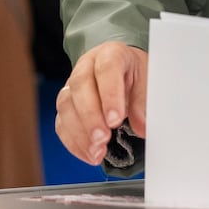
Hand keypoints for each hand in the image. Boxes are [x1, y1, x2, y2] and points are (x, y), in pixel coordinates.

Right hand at [54, 43, 147, 164]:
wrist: (122, 70)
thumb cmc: (134, 74)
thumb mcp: (147, 80)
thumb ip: (142, 102)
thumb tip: (141, 127)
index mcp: (110, 54)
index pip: (106, 69)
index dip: (109, 95)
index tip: (116, 120)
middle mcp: (87, 66)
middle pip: (80, 86)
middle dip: (90, 116)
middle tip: (103, 138)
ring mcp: (72, 85)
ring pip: (65, 105)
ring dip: (80, 132)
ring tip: (97, 152)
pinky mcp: (66, 105)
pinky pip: (61, 123)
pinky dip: (74, 142)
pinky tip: (89, 154)